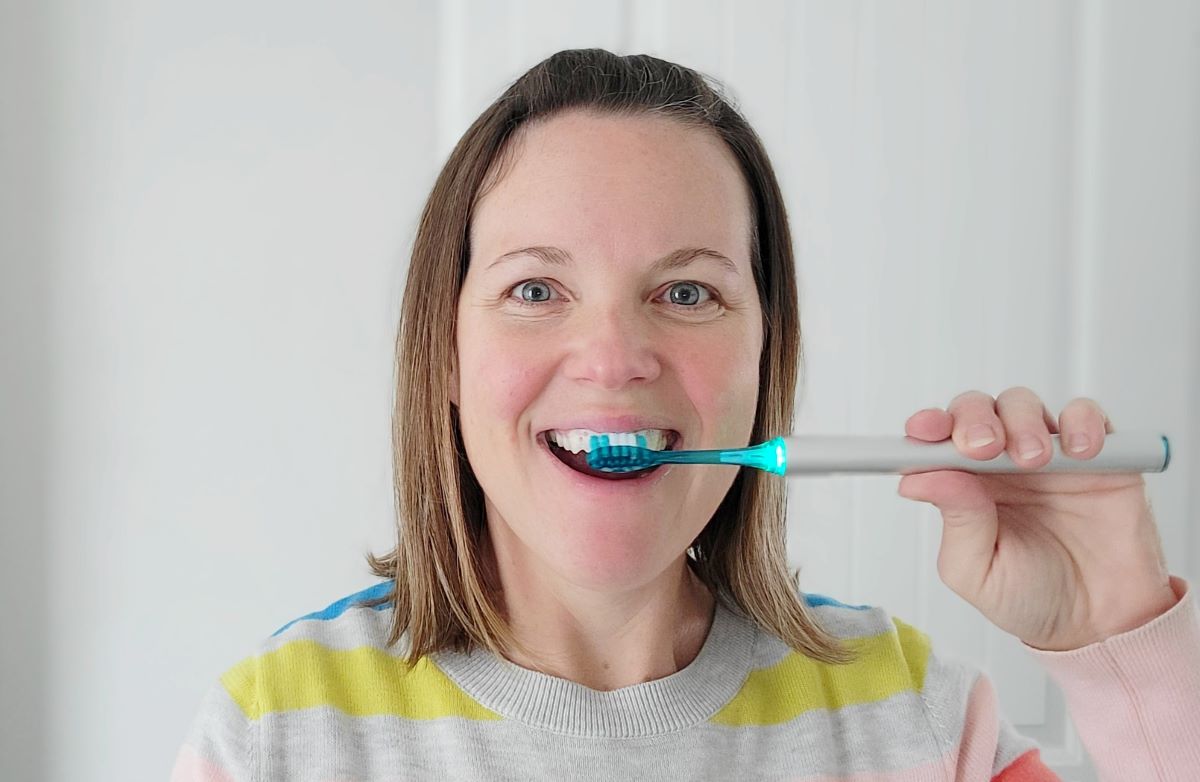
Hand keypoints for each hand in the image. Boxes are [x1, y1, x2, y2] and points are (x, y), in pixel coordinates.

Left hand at [897, 387, 1177, 650]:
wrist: (1102, 623)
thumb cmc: (1031, 597)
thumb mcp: (978, 572)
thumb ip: (956, 522)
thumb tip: (918, 480)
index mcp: (964, 487)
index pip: (937, 442)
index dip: (927, 428)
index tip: (922, 431)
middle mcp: (1000, 464)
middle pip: (976, 410)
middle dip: (973, 419)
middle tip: (981, 447)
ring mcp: (1048, 456)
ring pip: (1023, 405)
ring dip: (1021, 422)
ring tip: (1033, 460)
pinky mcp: (1098, 455)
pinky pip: (1086, 416)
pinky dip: (1080, 422)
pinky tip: (1079, 451)